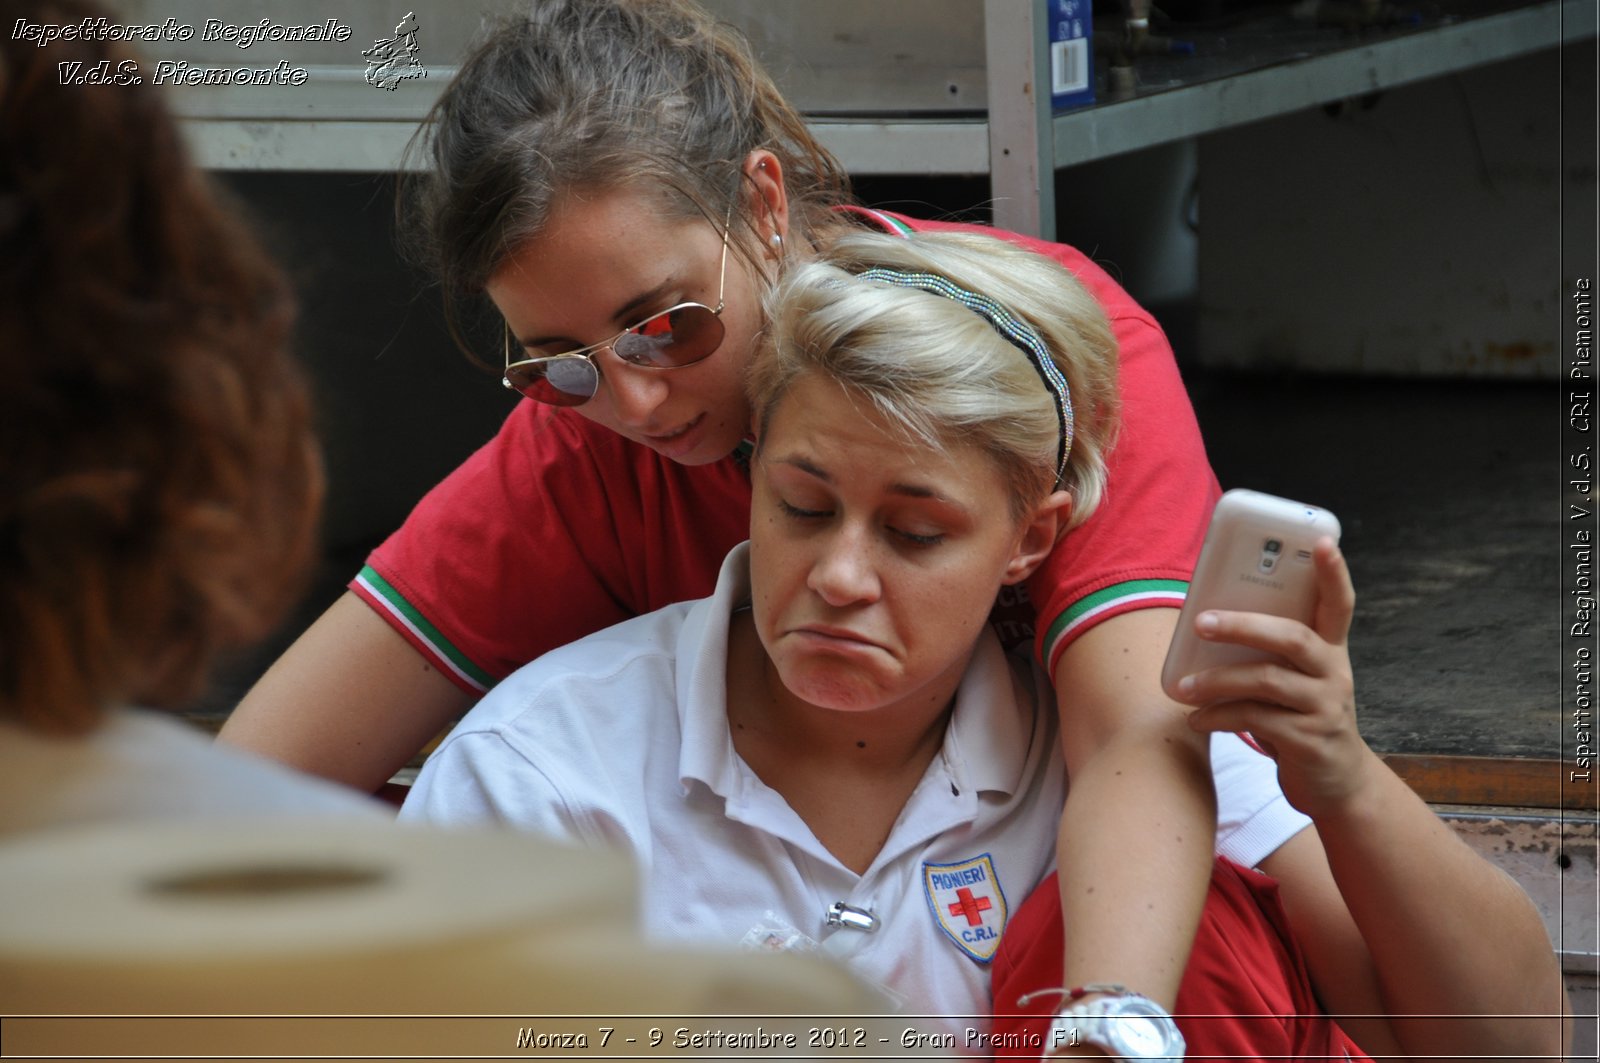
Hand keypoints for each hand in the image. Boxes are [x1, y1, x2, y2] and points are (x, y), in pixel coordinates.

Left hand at [1170, 538, 1379, 818]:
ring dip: (1216, 681)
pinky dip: (1219, 717)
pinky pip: (1256, 720)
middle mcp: (1334, 673)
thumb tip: (1205, 623)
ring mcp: (1325, 707)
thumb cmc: (1303, 718)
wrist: (1338, 784)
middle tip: (1200, 623)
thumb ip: (1270, 654)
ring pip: (1266, 681)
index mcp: (1330, 650)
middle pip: (1292, 637)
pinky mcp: (1309, 740)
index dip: (1333, 571)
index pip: (1339, 603)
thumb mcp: (1296, 681)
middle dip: (1243, 626)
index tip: (1319, 541)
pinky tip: (1195, 720)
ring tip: (1181, 688)